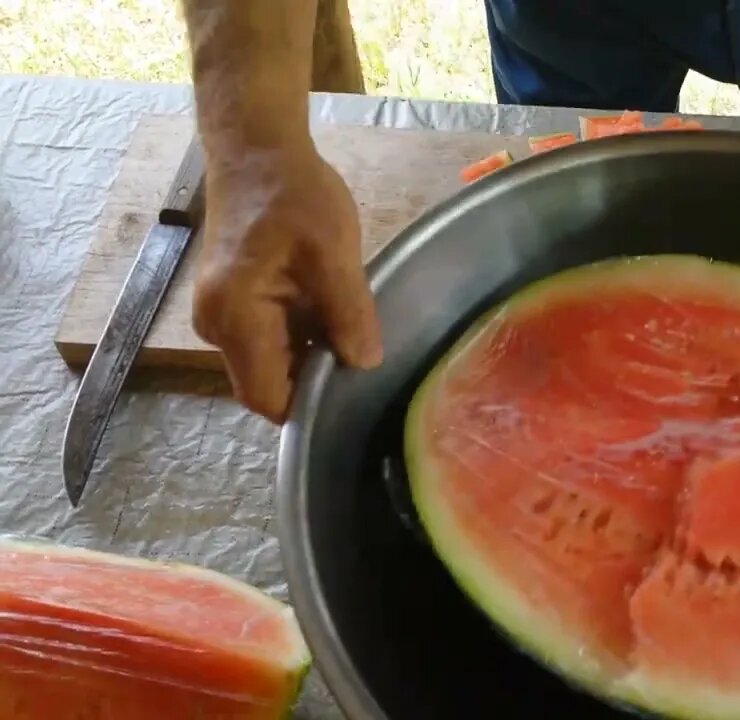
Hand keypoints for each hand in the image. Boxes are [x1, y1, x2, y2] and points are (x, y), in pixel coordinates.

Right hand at [193, 144, 381, 422]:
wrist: (256, 151)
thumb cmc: (293, 194)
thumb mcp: (333, 251)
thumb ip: (347, 313)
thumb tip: (364, 364)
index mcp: (234, 317)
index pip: (267, 397)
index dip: (311, 403)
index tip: (354, 388)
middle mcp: (216, 327)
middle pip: (269, 383)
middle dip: (315, 377)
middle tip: (361, 353)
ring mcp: (221, 317)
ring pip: (273, 362)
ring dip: (311, 353)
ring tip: (350, 327)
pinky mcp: (233, 306)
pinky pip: (271, 340)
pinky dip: (303, 334)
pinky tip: (331, 311)